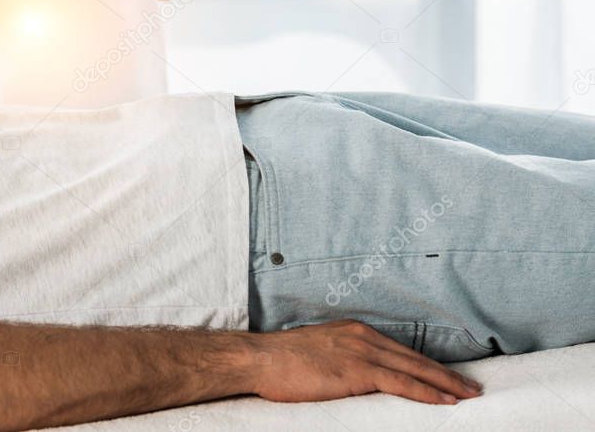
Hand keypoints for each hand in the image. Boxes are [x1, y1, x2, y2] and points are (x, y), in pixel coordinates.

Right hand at [246, 321, 483, 404]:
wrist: (260, 359)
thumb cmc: (280, 361)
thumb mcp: (317, 353)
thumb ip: (340, 360)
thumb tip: (353, 378)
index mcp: (353, 332)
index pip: (400, 350)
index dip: (427, 365)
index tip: (448, 377)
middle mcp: (363, 337)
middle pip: (414, 358)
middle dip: (446, 374)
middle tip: (472, 387)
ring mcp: (361, 352)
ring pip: (414, 369)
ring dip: (445, 385)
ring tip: (468, 396)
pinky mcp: (357, 371)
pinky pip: (401, 383)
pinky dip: (426, 392)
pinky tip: (444, 402)